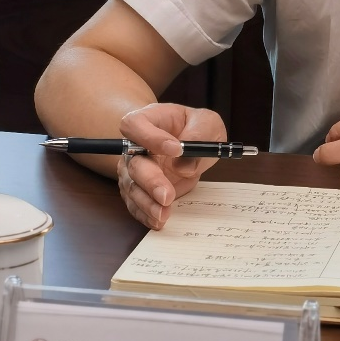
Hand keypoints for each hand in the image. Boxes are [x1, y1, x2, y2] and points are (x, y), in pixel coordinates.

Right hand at [118, 102, 227, 228]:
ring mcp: (133, 168)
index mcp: (148, 120)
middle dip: (150, 181)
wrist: (188, 143)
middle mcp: (135, 145)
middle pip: (133, 162)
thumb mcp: (207, 123)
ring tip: (163, 214)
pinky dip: (145, 213)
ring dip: (146, 202)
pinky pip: (135, 203)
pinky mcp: (138, 188)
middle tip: (167, 195)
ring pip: (132, 187)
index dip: (151, 137)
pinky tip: (157, 220)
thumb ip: (198, 135)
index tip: (176, 149)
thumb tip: (184, 164)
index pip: (136, 125)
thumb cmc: (195, 128)